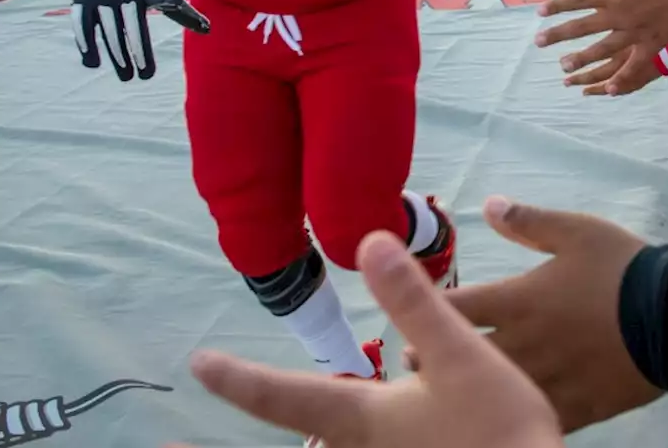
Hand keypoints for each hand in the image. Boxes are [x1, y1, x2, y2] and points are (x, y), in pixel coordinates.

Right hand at [65, 0, 208, 80]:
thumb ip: (178, 10)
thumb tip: (207, 30)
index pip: (167, 2)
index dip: (183, 14)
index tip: (198, 28)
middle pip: (131, 26)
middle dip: (139, 51)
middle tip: (146, 76)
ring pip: (109, 30)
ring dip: (117, 55)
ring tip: (126, 76)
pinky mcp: (82, 2)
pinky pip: (82, 25)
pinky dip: (86, 44)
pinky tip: (92, 63)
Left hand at [169, 231, 565, 447]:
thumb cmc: (499, 426)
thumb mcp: (458, 353)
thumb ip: (413, 298)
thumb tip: (367, 240)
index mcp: (366, 419)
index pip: (287, 396)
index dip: (239, 379)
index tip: (197, 365)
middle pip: (294, 440)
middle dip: (249, 418)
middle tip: (168, 446)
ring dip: (291, 444)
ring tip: (243, 437)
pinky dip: (335, 447)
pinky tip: (361, 432)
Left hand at [437, 198, 662, 432]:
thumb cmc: (623, 269)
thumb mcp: (577, 231)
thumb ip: (529, 221)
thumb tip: (487, 205)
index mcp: (520, 300)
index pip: (455, 308)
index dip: (425, 312)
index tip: (412, 315)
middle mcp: (523, 344)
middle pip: (462, 359)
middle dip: (432, 359)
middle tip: (415, 361)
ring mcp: (547, 380)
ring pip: (491, 393)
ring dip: (466, 390)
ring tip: (448, 393)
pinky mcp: (575, 406)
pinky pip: (534, 416)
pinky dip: (514, 415)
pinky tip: (502, 416)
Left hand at [535, 0, 667, 94]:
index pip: (577, 0)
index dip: (556, 5)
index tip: (540, 12)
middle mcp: (619, 16)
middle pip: (582, 28)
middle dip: (558, 35)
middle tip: (538, 42)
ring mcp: (635, 34)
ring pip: (601, 50)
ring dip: (581, 59)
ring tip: (563, 67)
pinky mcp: (651, 45)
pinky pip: (634, 66)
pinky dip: (621, 79)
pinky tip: (607, 90)